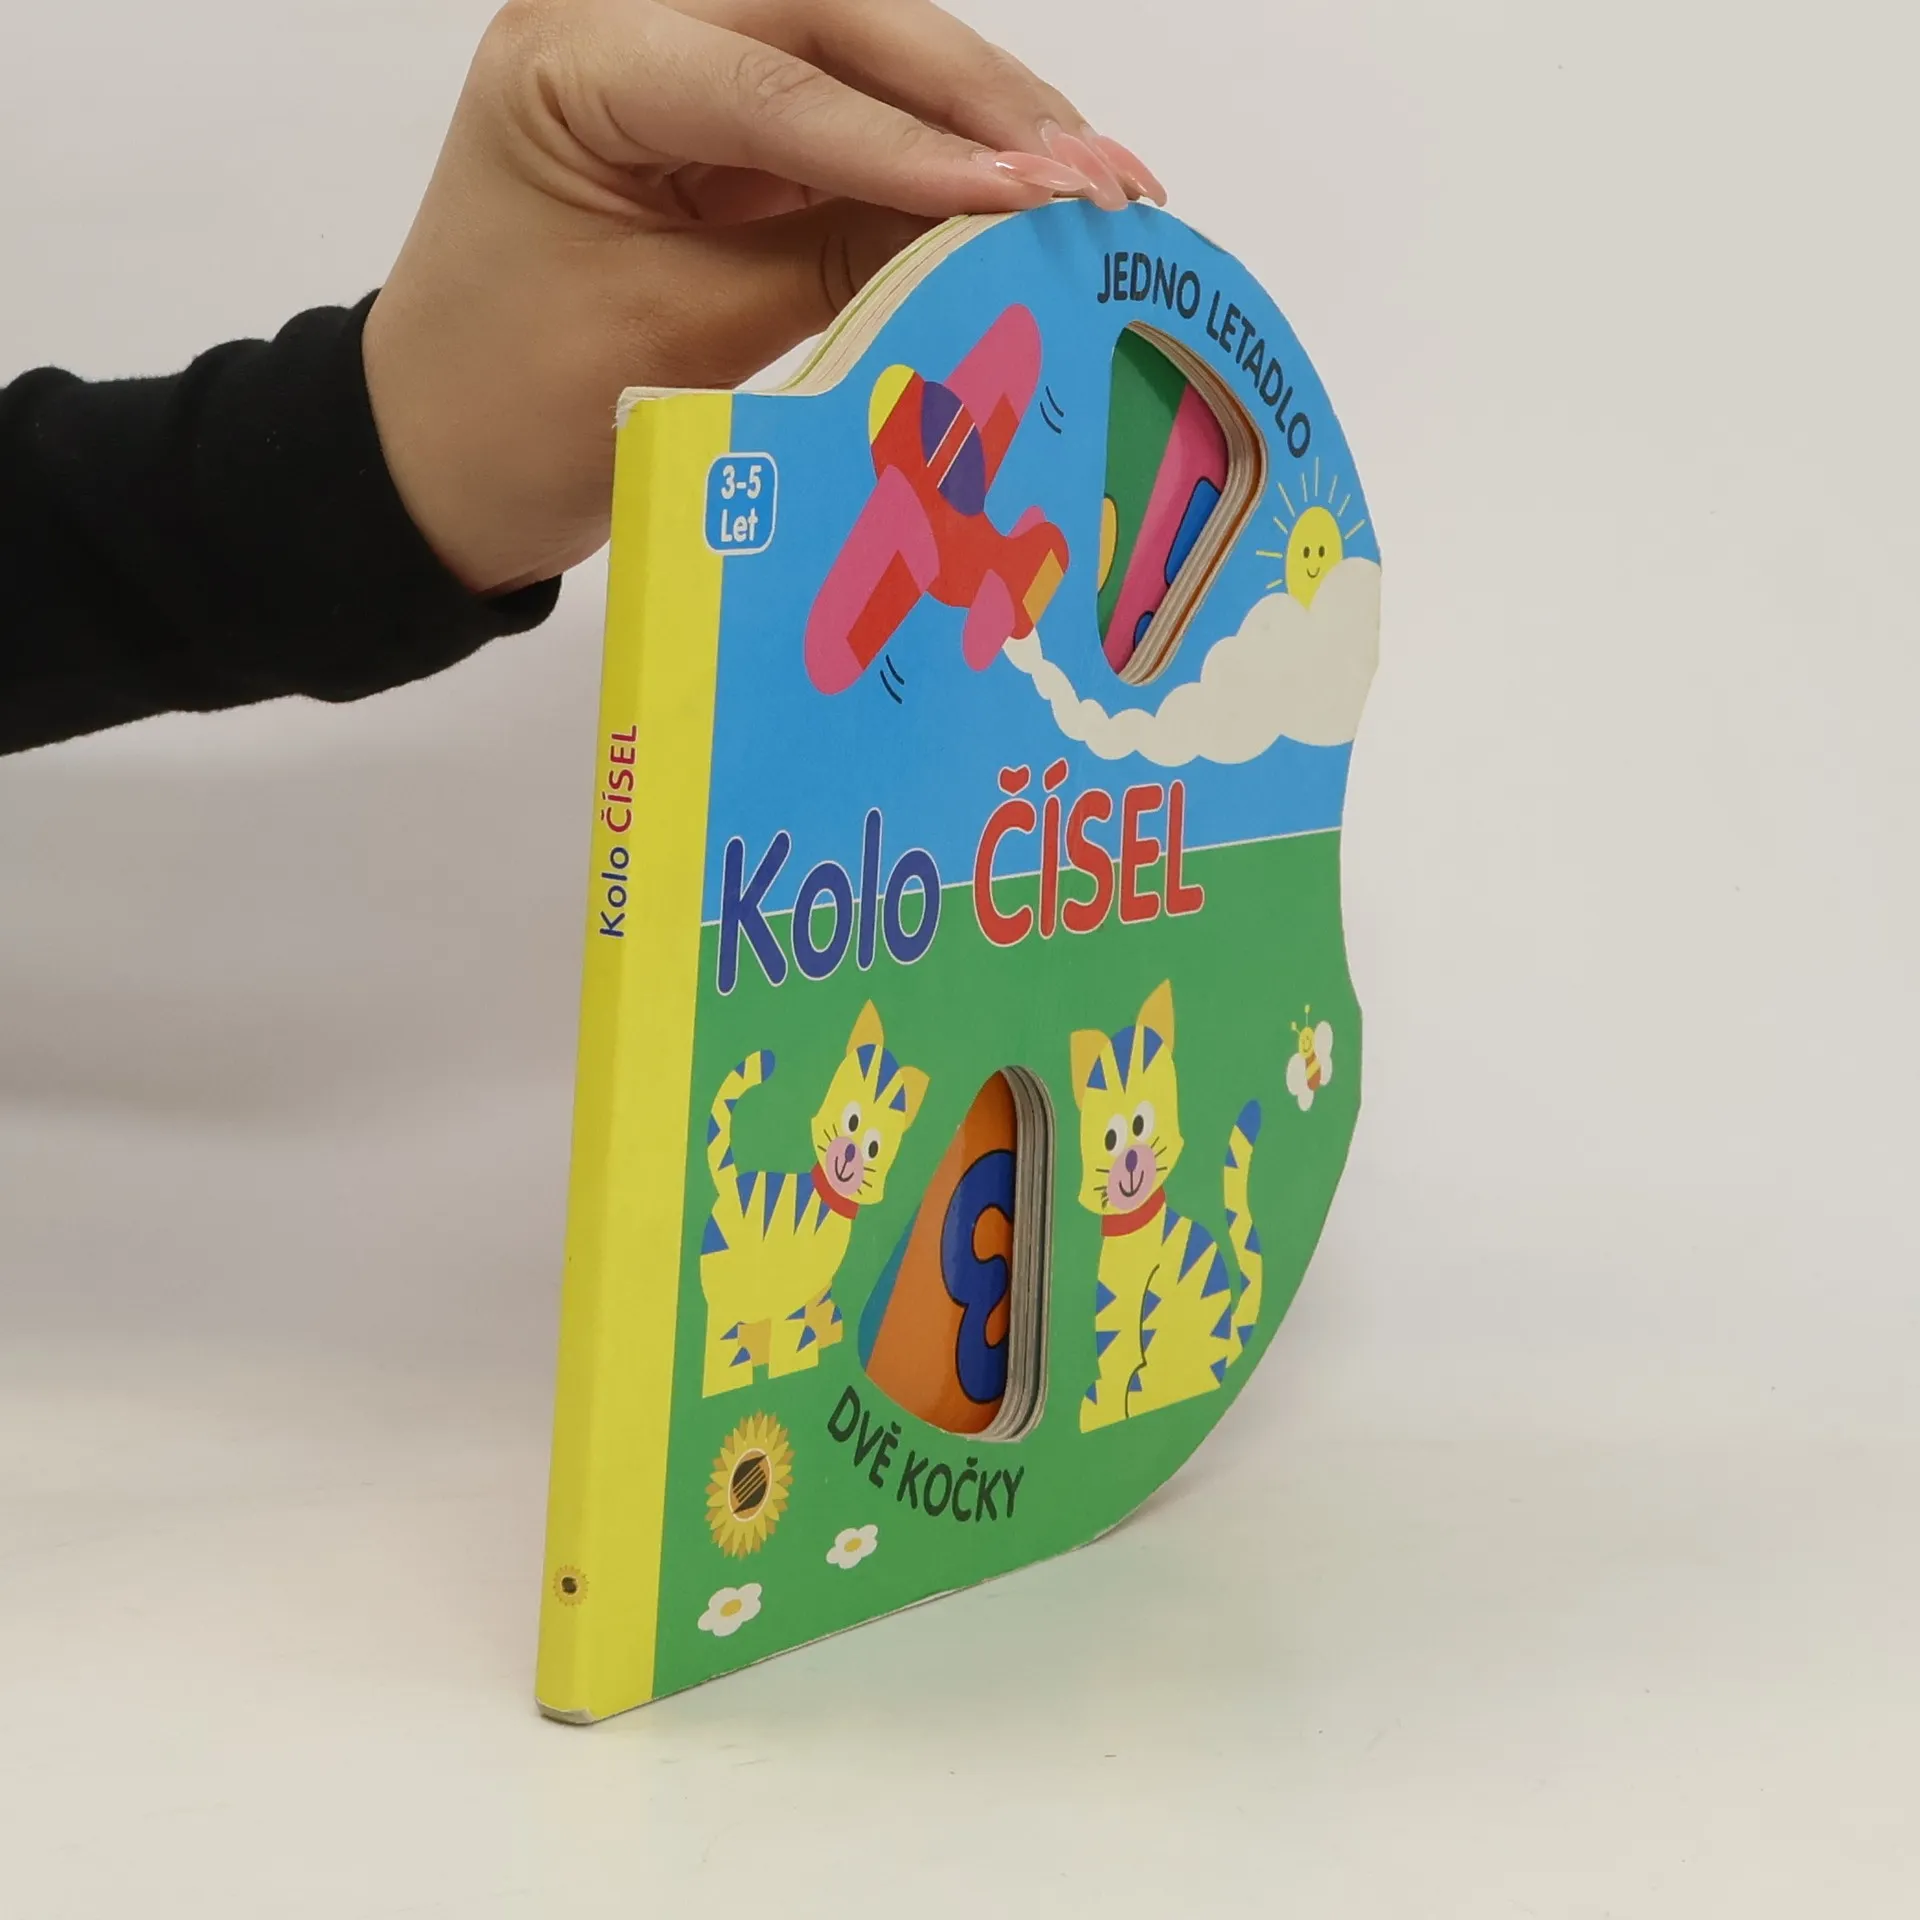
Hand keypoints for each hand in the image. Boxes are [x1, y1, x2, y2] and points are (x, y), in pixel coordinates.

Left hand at [361, 0, 1162, 596]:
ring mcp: (677, 66)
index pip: (773, 80)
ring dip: (979, 119)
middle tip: (1100, 175)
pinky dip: (935, 166)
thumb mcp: (685, 336)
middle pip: (837, 20)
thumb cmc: (514, 410)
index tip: (1038, 192)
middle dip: (978, 100)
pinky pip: (848, 123)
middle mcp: (626, 24)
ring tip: (1094, 184)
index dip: (917, 143)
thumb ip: (839, 265)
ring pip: (861, 57)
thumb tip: (999, 229)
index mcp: (575, 60)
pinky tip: (1022, 200)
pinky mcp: (719, 128)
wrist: (439, 460)